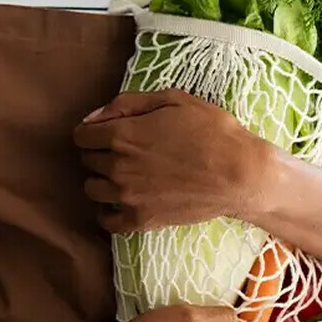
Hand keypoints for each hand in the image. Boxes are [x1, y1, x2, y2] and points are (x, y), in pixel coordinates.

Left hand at [73, 89, 271, 232]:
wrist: (240, 174)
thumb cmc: (212, 131)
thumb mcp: (173, 100)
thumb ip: (127, 103)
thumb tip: (92, 116)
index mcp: (122, 134)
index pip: (81, 135)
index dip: (91, 132)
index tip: (104, 133)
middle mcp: (118, 166)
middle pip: (86, 161)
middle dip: (99, 153)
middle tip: (122, 152)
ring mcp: (128, 196)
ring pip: (91, 189)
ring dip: (101, 180)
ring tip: (122, 176)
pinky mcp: (141, 220)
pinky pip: (106, 221)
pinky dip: (107, 212)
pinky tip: (120, 203)